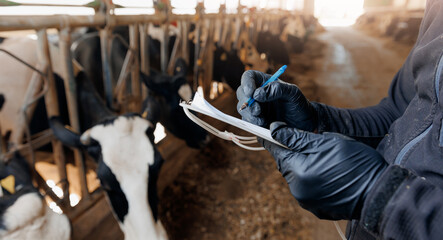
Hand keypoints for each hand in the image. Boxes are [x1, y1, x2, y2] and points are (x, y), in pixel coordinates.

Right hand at [236, 70, 316, 130]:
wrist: (304, 124)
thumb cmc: (299, 105)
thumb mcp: (292, 93)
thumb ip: (277, 89)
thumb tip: (257, 94)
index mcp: (265, 82)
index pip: (249, 77)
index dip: (246, 83)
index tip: (251, 92)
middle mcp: (257, 94)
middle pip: (242, 93)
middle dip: (247, 102)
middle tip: (258, 110)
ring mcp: (255, 108)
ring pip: (243, 109)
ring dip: (250, 115)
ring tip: (263, 120)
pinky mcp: (256, 121)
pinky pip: (248, 121)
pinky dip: (253, 123)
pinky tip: (264, 125)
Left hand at [261, 122, 387, 219]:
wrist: (381, 194)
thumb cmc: (356, 163)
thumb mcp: (326, 142)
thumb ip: (297, 137)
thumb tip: (275, 129)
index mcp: (298, 172)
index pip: (276, 151)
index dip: (272, 138)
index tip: (267, 129)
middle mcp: (298, 190)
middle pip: (287, 165)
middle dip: (294, 152)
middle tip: (309, 142)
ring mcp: (307, 202)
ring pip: (297, 177)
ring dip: (304, 166)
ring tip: (325, 159)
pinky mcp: (318, 209)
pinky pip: (308, 189)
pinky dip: (313, 180)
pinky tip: (330, 174)